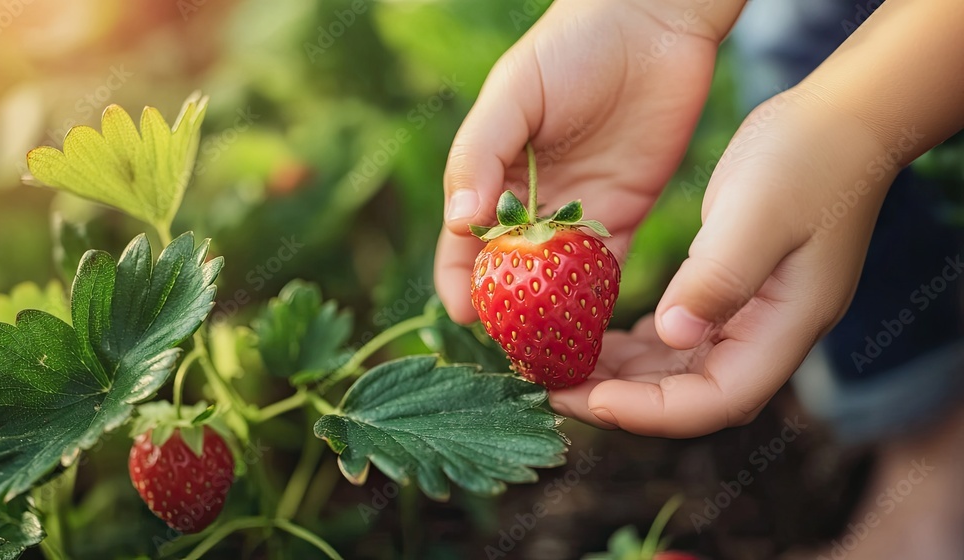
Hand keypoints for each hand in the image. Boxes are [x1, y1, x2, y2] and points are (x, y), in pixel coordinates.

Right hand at [436, 0, 732, 322]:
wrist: (653, 24)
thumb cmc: (570, 48)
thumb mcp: (513, 94)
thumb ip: (480, 155)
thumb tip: (457, 224)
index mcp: (492, 173)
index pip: (463, 239)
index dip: (458, 280)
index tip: (463, 316)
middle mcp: (528, 200)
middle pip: (506, 271)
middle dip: (503, 312)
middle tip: (508, 351)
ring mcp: (575, 211)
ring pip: (552, 280)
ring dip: (546, 317)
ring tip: (547, 356)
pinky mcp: (621, 214)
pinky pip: (602, 269)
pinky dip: (592, 301)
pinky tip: (589, 330)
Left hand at [551, 89, 898, 436]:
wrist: (846, 119)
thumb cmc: (807, 156)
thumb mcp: (759, 211)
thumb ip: (719, 276)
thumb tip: (671, 333)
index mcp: (787, 326)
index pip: (719, 400)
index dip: (652, 412)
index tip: (590, 398)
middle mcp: (771, 334)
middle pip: (694, 398)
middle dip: (625, 402)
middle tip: (555, 391)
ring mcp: (755, 316)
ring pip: (683, 371)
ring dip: (626, 377)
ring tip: (563, 369)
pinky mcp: (735, 291)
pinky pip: (682, 337)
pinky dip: (639, 346)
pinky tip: (597, 336)